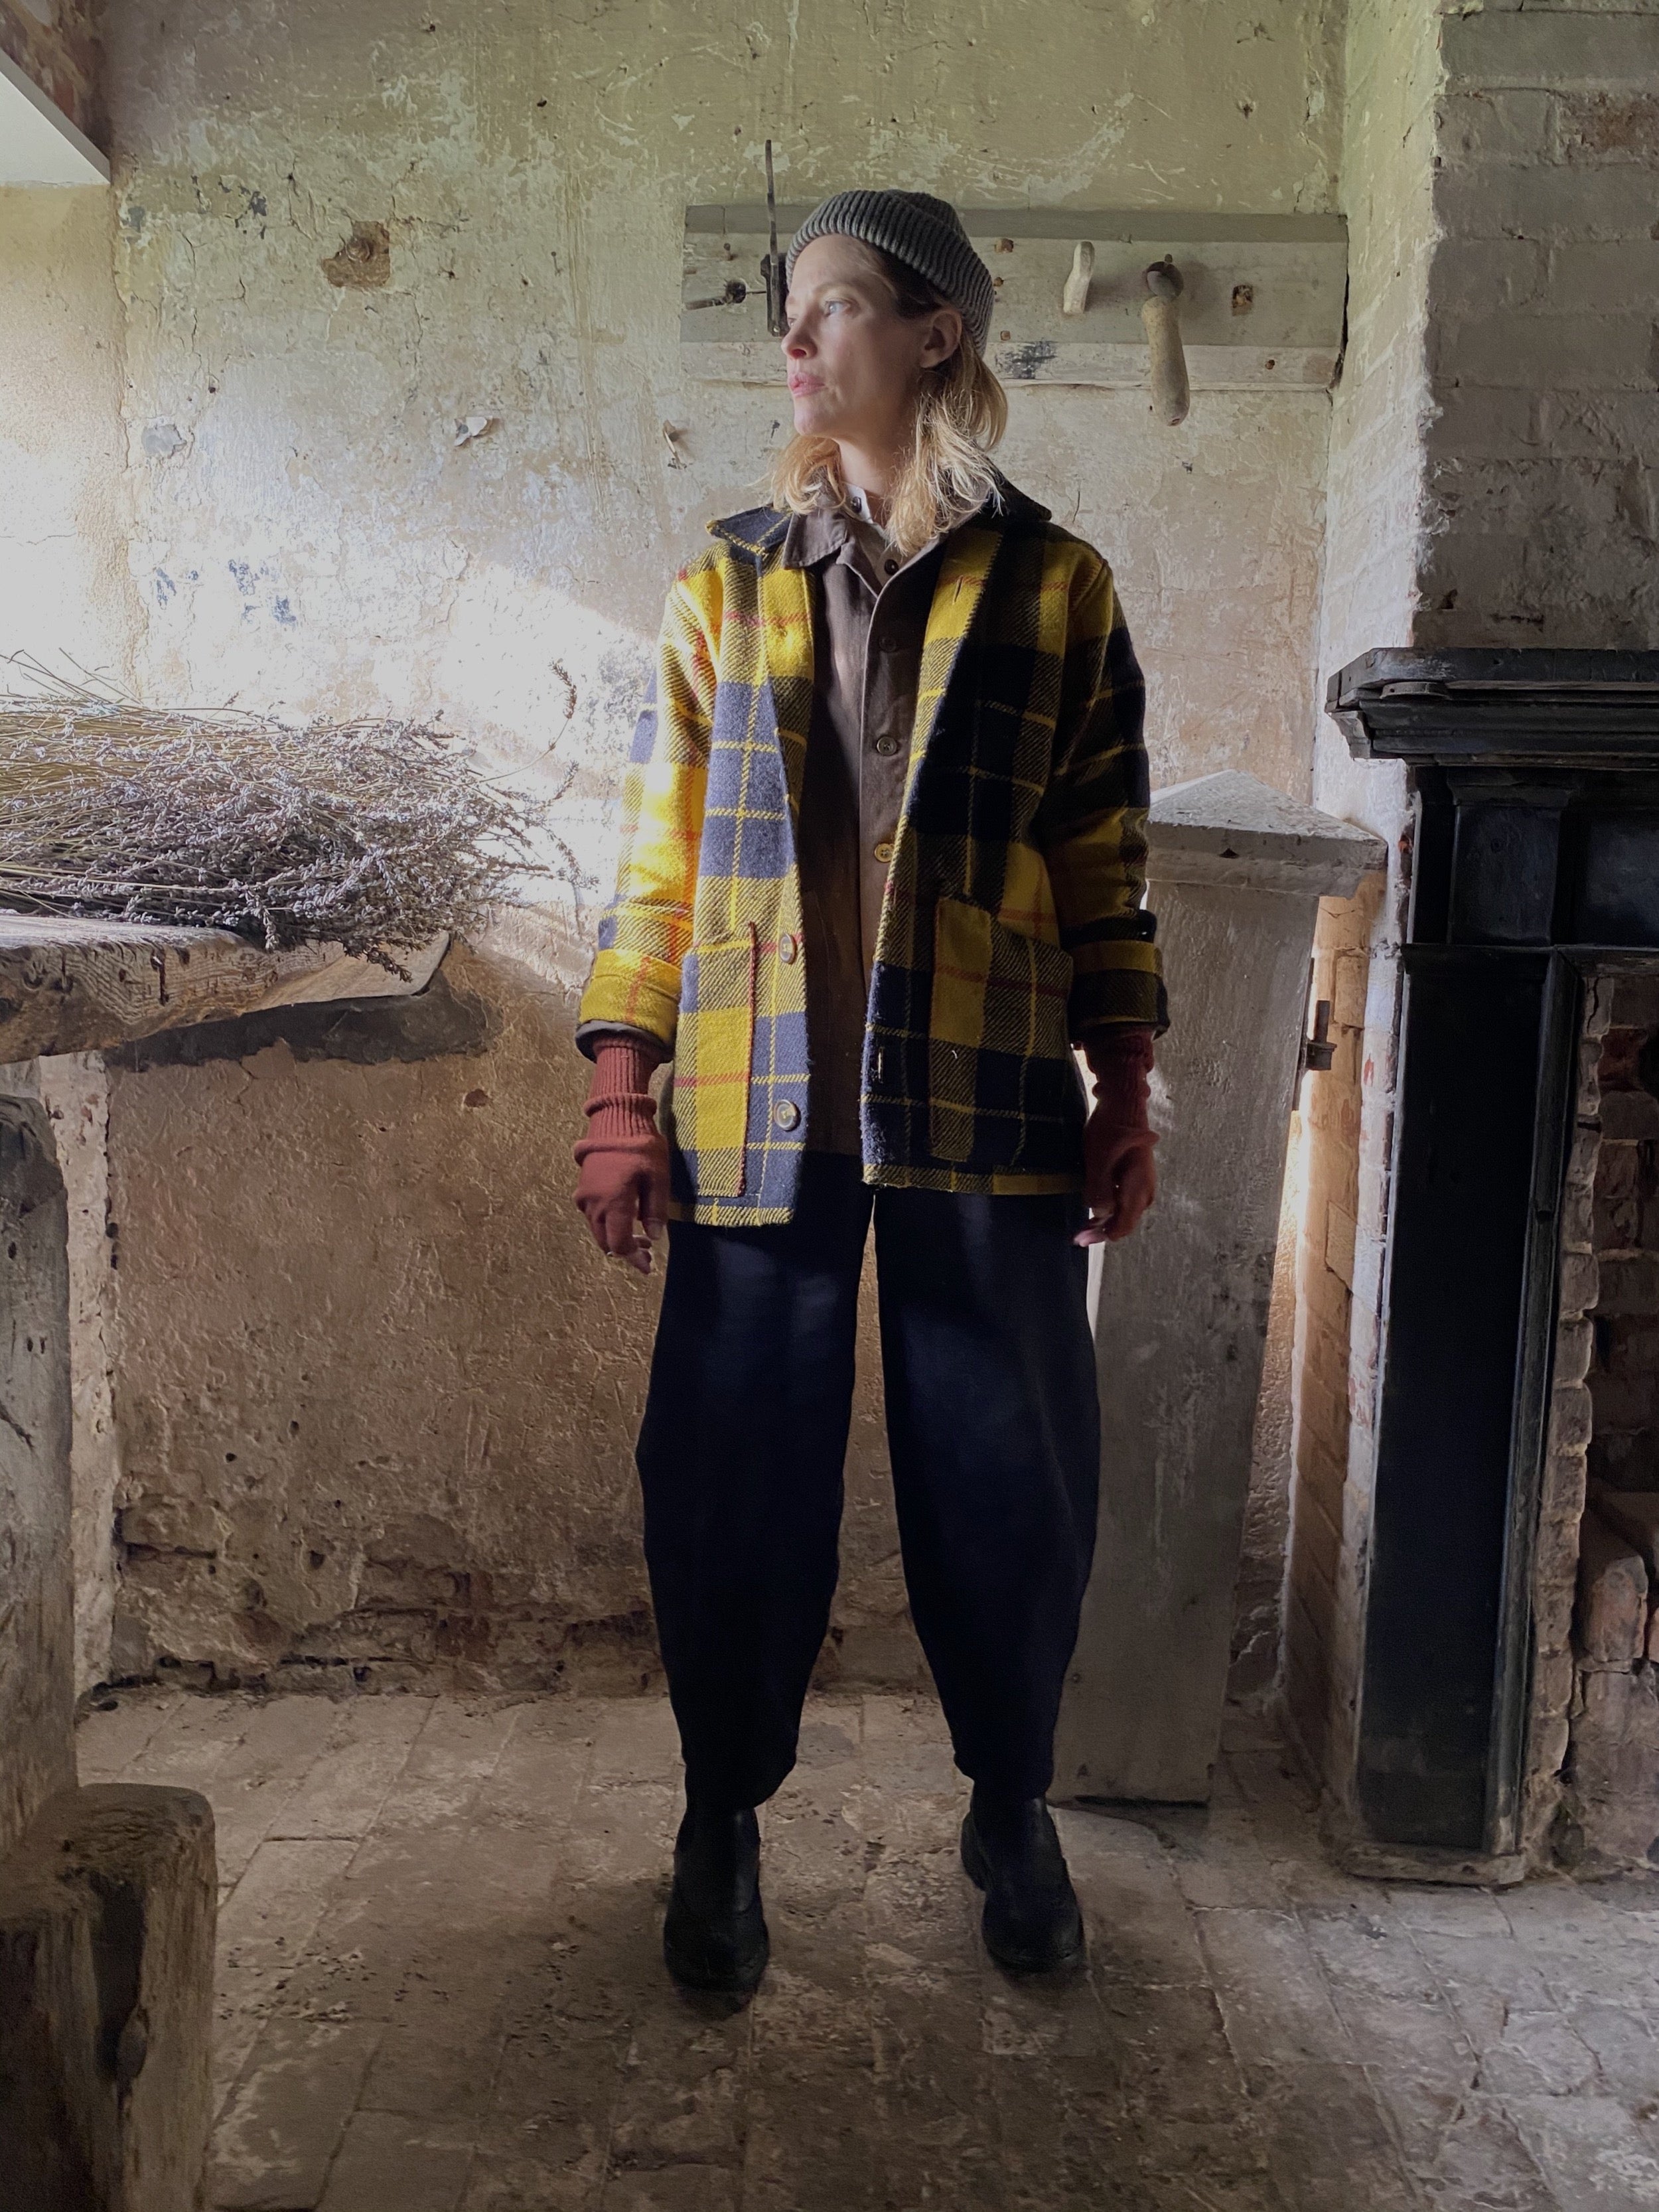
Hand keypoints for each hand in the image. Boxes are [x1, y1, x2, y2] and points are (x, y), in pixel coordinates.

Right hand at [574, 1135, 670, 1271]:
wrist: (615, 1118)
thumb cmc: (640, 1146)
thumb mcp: (657, 1177)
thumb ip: (655, 1209)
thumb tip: (653, 1236)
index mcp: (613, 1204)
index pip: (619, 1244)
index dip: (634, 1259)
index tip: (648, 1266)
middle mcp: (594, 1204)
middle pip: (605, 1241)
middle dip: (625, 1251)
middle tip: (647, 1253)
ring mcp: (585, 1196)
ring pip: (597, 1229)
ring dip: (615, 1238)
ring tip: (640, 1236)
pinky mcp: (583, 1188)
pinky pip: (592, 1216)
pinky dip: (607, 1224)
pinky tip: (625, 1218)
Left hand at [1075, 1027, 1158, 1246]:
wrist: (1124, 1102)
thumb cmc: (1109, 1129)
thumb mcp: (1099, 1160)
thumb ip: (1100, 1190)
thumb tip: (1101, 1215)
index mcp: (1138, 1187)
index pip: (1123, 1225)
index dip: (1101, 1236)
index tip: (1080, 1240)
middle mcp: (1145, 1189)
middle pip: (1125, 1221)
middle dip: (1102, 1230)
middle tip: (1078, 1234)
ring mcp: (1143, 1182)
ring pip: (1125, 1210)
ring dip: (1106, 1219)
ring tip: (1084, 1223)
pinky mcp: (1137, 1174)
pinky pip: (1125, 1198)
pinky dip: (1111, 1206)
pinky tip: (1097, 1203)